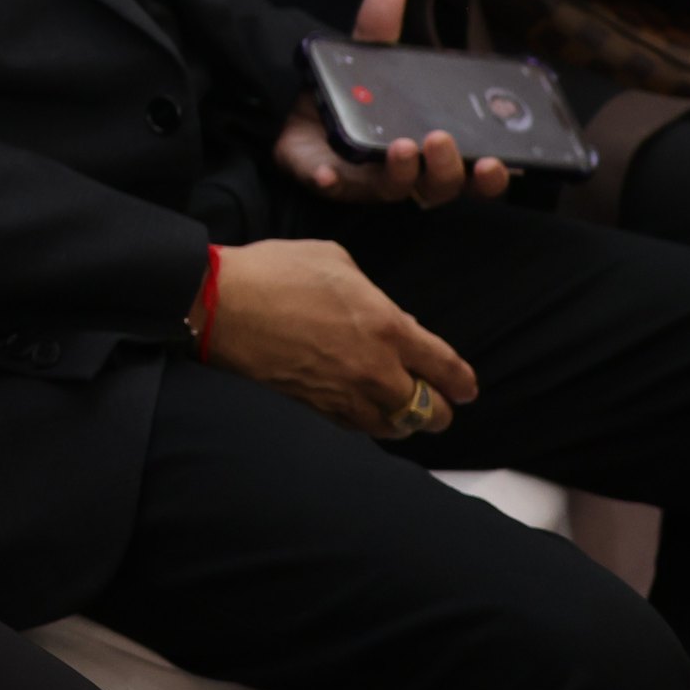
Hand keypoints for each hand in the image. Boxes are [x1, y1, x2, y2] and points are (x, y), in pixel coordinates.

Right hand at [208, 238, 479, 437]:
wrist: (222, 306)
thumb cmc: (275, 272)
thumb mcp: (336, 260)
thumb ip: (372, 292)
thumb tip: (384, 314)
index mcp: (388, 327)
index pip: (446, 368)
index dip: (462, 382)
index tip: (466, 388)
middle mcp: (376, 370)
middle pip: (431, 412)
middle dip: (440, 408)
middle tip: (438, 402)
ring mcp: (345, 395)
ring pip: (396, 428)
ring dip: (405, 421)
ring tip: (401, 411)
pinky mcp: (316, 408)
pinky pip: (358, 430)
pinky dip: (370, 425)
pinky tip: (365, 413)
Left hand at [275, 0, 512, 205]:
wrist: (294, 110)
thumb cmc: (352, 95)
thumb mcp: (368, 59)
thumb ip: (378, 26)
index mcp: (431, 146)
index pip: (472, 171)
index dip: (490, 176)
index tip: (500, 162)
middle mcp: (408, 171)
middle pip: (439, 186)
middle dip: (446, 168)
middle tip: (440, 139)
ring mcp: (369, 179)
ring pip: (397, 190)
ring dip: (402, 172)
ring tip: (401, 146)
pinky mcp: (330, 181)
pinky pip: (334, 188)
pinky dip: (334, 182)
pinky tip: (328, 173)